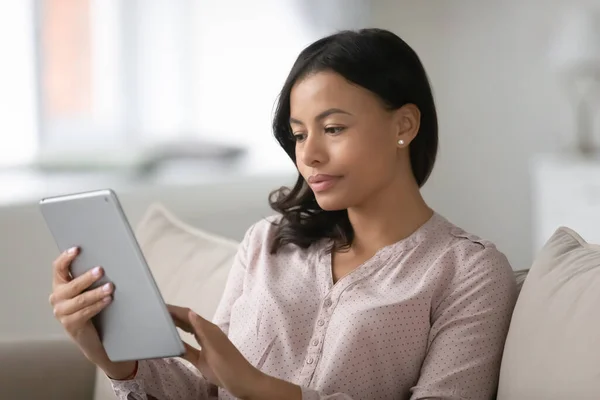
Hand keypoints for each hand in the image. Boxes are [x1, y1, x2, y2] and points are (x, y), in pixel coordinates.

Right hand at [49, 247, 135, 378]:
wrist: (92, 335)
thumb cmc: (92, 306)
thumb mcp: (88, 289)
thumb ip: (90, 277)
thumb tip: (106, 260)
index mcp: (60, 284)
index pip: (57, 268)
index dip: (65, 258)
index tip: (77, 249)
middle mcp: (56, 298)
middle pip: (71, 285)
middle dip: (87, 277)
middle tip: (101, 270)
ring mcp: (61, 312)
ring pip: (80, 300)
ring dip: (96, 293)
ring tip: (110, 287)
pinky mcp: (70, 324)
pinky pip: (85, 313)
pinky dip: (98, 305)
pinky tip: (108, 300)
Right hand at [168, 305, 269, 398]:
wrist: (241, 382)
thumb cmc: (229, 364)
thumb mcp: (214, 346)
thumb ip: (202, 330)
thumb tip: (189, 312)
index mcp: (208, 329)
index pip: (189, 315)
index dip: (175, 310)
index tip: (160, 306)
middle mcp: (205, 335)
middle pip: (187, 322)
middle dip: (173, 316)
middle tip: (155, 312)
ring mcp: (203, 346)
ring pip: (186, 333)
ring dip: (175, 327)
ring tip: (159, 323)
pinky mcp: (201, 358)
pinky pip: (187, 348)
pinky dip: (178, 343)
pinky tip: (169, 343)